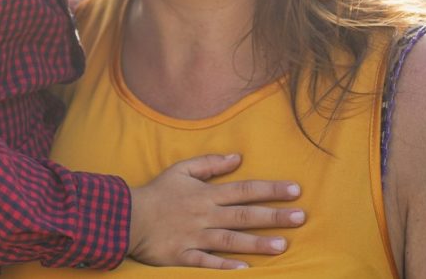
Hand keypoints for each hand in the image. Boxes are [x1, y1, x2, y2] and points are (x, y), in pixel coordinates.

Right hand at [128, 154, 304, 269]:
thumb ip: (209, 163)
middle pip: (243, 215)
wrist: (125, 215)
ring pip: (229, 240)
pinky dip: (224, 267)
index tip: (296, 190)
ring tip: (282, 246)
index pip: (243, 190)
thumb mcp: (180, 170)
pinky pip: (206, 262)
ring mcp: (194, 236)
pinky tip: (245, 271)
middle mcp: (204, 215)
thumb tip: (237, 157)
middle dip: (272, 216)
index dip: (270, 190)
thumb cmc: (157, 193)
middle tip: (300, 217)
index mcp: (205, 194)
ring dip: (256, 243)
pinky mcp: (183, 256)